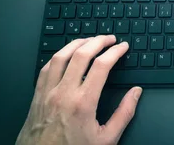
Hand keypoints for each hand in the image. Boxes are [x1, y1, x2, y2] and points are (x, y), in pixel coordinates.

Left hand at [17, 36, 141, 144]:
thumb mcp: (106, 140)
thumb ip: (124, 114)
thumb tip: (136, 93)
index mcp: (83, 103)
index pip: (101, 65)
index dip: (115, 51)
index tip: (123, 47)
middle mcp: (63, 93)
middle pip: (81, 54)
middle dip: (98, 41)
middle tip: (109, 38)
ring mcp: (47, 93)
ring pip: (61, 56)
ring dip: (77, 43)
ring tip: (90, 40)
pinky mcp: (37, 96)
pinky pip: (46, 67)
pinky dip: (59, 55)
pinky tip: (66, 54)